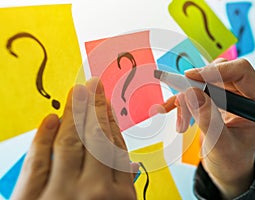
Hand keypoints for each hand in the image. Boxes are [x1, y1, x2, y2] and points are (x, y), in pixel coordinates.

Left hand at [11, 78, 136, 199]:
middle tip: (94, 86)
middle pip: (96, 138)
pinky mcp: (30, 199)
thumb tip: (128, 164)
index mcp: (118, 196)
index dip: (110, 121)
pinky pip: (37, 161)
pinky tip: (51, 119)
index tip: (107, 105)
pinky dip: (43, 137)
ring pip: (69, 143)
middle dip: (95, 107)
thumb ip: (123, 187)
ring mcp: (61, 193)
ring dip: (73, 113)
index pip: (116, 148)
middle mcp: (93, 191)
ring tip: (77, 92)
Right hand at [163, 58, 254, 198]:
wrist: (226, 169)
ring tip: (180, 123)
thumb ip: (208, 120)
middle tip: (180, 103)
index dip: (215, 70)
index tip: (190, 77)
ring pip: (202, 82)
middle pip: (217, 73)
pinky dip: (180, 100)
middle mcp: (245, 94)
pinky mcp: (214, 99)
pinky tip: (168, 109)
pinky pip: (193, 91)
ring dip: (185, 98)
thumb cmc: (232, 160)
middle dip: (194, 88)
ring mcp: (228, 96)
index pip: (241, 71)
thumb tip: (192, 93)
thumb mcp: (220, 144)